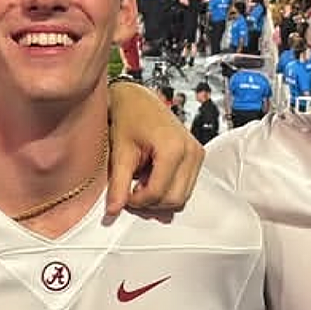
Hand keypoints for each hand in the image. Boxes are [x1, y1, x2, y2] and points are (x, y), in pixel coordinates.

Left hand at [107, 81, 203, 215]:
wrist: (138, 98)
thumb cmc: (129, 116)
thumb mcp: (120, 152)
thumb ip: (118, 184)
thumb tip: (113, 211)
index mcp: (173, 148)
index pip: (159, 193)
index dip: (138, 202)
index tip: (124, 197)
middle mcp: (191, 151)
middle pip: (174, 199)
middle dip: (150, 202)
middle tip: (130, 192)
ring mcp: (197, 153)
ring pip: (182, 196)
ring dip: (159, 196)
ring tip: (140, 180)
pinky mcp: (197, 156)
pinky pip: (185, 186)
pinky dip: (168, 188)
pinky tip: (151, 175)